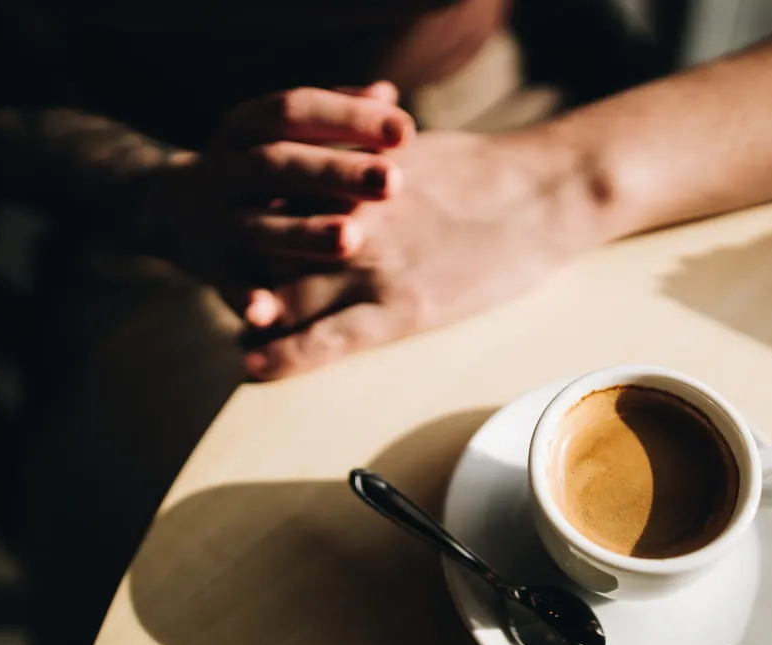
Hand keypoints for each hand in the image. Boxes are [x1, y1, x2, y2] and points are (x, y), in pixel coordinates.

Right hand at [139, 83, 415, 317]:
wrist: (172, 208)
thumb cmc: (260, 167)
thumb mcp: (285, 135)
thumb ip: (335, 117)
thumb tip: (387, 96)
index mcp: (248, 127)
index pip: (296, 111)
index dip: (349, 117)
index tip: (405, 131)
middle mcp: (228, 168)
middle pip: (279, 165)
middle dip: (335, 172)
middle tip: (393, 182)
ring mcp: (216, 218)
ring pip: (257, 226)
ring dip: (303, 233)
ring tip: (351, 239)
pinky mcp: (209, 265)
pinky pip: (225, 282)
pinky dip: (244, 297)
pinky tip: (268, 314)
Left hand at [242, 130, 588, 378]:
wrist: (543, 194)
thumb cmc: (488, 170)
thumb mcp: (413, 151)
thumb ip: (366, 165)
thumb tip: (350, 173)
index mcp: (351, 177)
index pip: (275, 202)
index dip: (250, 223)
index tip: (235, 237)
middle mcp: (348, 219)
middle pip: (266, 250)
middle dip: (241, 270)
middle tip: (228, 289)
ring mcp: (370, 266)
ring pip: (284, 295)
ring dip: (251, 316)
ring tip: (238, 334)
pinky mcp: (400, 309)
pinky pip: (327, 338)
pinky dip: (285, 353)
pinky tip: (255, 367)